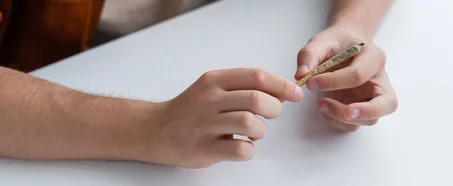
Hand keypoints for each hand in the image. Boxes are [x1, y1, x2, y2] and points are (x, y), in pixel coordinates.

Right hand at [147, 68, 302, 168]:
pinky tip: (242, 146)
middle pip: (258, 100)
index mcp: (215, 80)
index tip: (295, 94)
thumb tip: (282, 91)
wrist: (157, 130)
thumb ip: (243, 87)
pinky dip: (249, 150)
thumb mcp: (213, 87)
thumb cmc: (192, 109)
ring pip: (250, 124)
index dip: (282, 85)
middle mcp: (209, 99)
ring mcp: (205, 124)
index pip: (257, 76)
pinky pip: (240, 149)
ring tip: (253, 133)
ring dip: (261, 131)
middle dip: (274, 109)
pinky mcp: (203, 148)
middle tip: (270, 116)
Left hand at [295, 24, 397, 131]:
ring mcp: (375, 97)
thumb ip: (310, 54)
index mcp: (374, 57)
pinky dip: (339, 122)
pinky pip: (356, 125)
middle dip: (365, 111)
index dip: (333, 81)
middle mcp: (381, 79)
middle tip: (346, 112)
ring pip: (371, 119)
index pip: (359, 74)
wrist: (345, 46)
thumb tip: (301, 75)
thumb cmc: (337, 44)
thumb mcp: (323, 41)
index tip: (310, 83)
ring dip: (343, 117)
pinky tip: (325, 110)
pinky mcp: (364, 109)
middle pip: (387, 103)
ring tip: (321, 104)